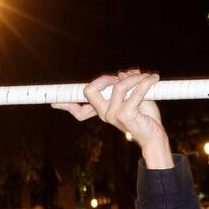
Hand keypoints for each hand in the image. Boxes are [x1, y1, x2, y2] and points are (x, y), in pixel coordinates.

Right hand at [53, 69, 172, 168]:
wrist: (155, 136)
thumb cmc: (144, 117)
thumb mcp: (134, 97)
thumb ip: (126, 84)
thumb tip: (123, 72)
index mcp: (103, 111)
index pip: (79, 110)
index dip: (66, 105)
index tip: (53, 103)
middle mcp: (104, 114)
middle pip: (89, 91)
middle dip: (104, 78)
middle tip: (122, 76)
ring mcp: (113, 115)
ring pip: (117, 86)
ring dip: (134, 78)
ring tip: (147, 77)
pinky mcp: (126, 115)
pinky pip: (134, 92)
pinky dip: (145, 82)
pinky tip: (153, 79)